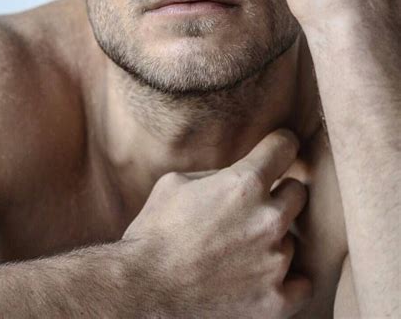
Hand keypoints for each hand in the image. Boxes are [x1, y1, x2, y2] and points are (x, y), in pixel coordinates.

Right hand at [122, 129, 311, 318]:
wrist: (143, 289)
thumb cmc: (155, 231)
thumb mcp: (177, 182)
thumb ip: (217, 173)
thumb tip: (236, 173)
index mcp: (244, 183)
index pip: (285, 147)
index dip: (281, 144)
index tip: (279, 149)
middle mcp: (268, 219)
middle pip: (299, 192)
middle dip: (280, 193)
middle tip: (255, 205)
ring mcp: (275, 261)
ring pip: (293, 238)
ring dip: (273, 239)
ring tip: (241, 247)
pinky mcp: (276, 300)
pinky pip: (302, 284)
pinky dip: (288, 280)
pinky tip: (264, 274)